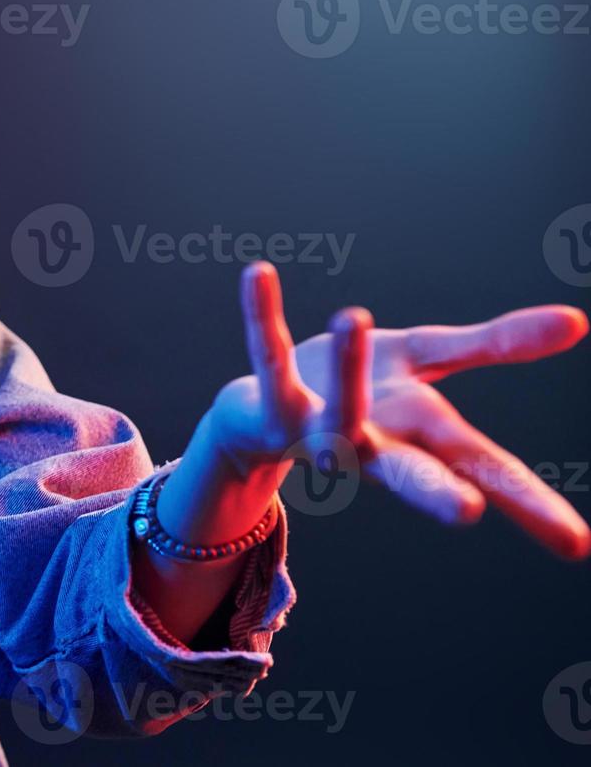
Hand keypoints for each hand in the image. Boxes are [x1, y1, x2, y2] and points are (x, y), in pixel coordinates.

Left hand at [205, 261, 590, 558]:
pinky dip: (263, 316)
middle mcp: (371, 445)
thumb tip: (578, 321)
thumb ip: (494, 345)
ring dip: (347, 368)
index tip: (578, 544)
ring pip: (336, 411)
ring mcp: (316, 430)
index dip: (531, 505)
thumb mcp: (426, 361)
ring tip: (354, 314)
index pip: (485, 471)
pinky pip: (267, 355)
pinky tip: (259, 273)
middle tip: (465, 512)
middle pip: (409, 473)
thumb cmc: (358, 392)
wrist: (258, 414)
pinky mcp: (271, 401)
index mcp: (418, 438)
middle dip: (433, 493)